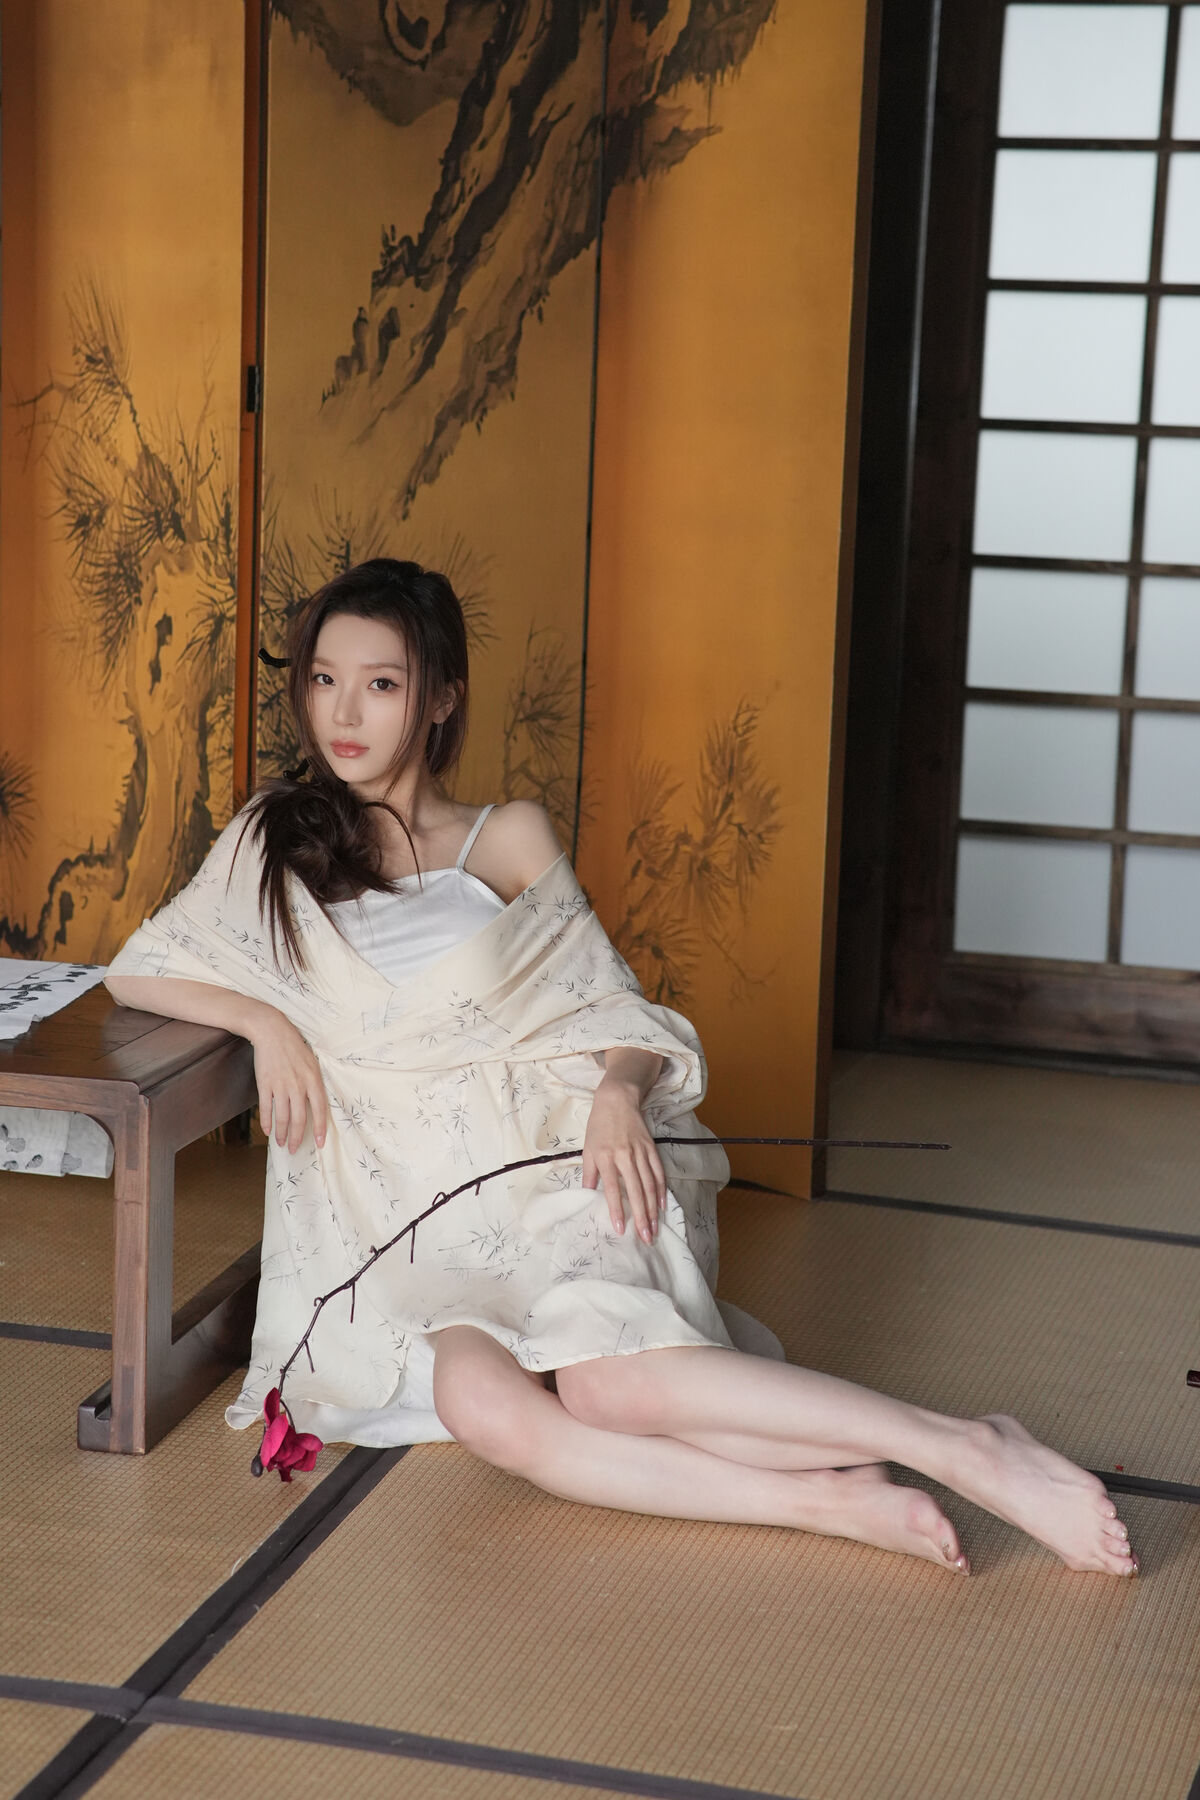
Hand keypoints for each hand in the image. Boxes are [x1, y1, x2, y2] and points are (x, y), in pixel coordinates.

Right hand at [248, 1008, 327, 1153]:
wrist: (272, 1031)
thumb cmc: (294, 1046)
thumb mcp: (312, 1063)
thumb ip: (314, 1083)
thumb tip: (316, 1105)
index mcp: (313, 1080)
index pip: (320, 1110)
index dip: (320, 1129)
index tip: (320, 1144)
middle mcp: (298, 1085)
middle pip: (300, 1119)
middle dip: (298, 1138)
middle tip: (295, 1149)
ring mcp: (281, 1086)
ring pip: (283, 1118)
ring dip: (282, 1134)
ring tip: (281, 1143)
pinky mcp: (265, 1084)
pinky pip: (266, 1109)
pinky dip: (266, 1122)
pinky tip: (267, 1131)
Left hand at [581, 1077, 666, 1244]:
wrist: (617, 1100)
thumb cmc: (599, 1126)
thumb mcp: (587, 1149)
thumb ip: (589, 1174)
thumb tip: (588, 1196)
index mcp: (606, 1158)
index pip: (613, 1190)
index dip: (617, 1211)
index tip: (620, 1229)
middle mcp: (625, 1157)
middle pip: (636, 1192)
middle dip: (642, 1217)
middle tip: (646, 1237)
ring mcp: (641, 1153)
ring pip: (650, 1185)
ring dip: (654, 1209)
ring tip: (655, 1228)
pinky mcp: (652, 1148)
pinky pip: (659, 1173)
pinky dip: (662, 1190)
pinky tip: (663, 1205)